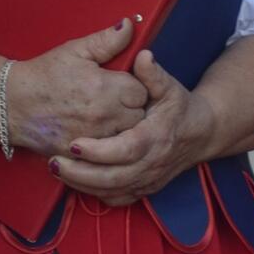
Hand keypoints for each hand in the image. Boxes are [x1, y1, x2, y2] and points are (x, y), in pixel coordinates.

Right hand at [6, 18, 148, 153]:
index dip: (135, 86)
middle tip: (116, 101)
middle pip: (138, 116)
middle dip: (132, 108)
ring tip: (105, 117)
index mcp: (105, 87)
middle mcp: (103, 116)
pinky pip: (106, 155)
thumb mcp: (75, 51)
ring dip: (121, 128)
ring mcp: (94, 138)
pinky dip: (105, 147)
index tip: (123, 84)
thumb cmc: (44, 75)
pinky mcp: (82, 155)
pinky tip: (95, 134)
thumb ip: (107, 40)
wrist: (12, 103)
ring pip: (126, 137)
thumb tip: (130, 25)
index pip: (142, 91)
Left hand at [52, 49, 211, 205]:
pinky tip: (75, 181)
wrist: (199, 134)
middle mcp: (152, 164)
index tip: (75, 144)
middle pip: (114, 177)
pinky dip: (95, 194)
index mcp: (156, 137)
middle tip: (54, 162)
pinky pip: (116, 199)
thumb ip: (152, 73)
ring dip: (82, 184)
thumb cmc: (178, 107)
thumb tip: (142, 55)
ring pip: (112, 191)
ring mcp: (148, 180)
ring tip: (56, 169)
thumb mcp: (169, 86)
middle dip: (81, 173)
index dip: (100, 150)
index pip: (127, 149)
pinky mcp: (143, 190)